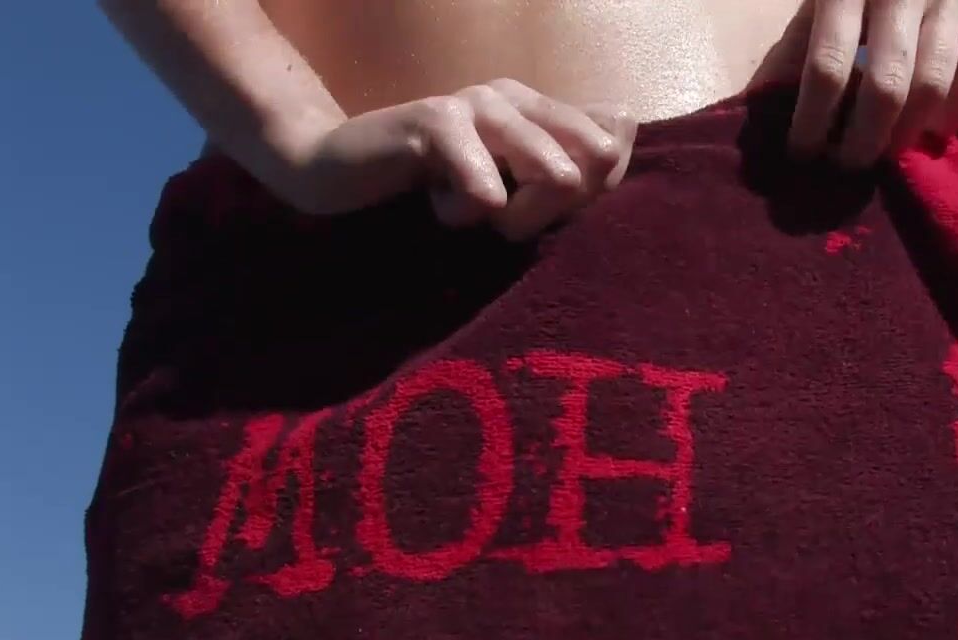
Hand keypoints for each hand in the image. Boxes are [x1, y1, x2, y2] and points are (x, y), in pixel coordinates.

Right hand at [279, 78, 636, 240]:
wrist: (338, 171)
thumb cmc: (430, 188)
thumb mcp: (507, 192)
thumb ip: (568, 170)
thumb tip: (620, 136)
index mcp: (537, 109)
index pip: (614, 144)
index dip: (594, 194)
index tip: (545, 216)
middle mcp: (515, 97)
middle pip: (592, 167)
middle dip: (559, 212)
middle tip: (504, 224)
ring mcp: (477, 103)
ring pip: (555, 175)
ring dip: (520, 216)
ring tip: (476, 213)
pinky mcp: (435, 121)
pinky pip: (486, 187)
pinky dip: (467, 210)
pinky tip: (438, 201)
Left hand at [761, 0, 957, 166]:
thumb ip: (798, 42)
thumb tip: (769, 105)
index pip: (826, 68)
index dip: (812, 121)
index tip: (803, 154)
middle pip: (886, 88)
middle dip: (863, 140)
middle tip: (847, 166)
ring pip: (933, 88)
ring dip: (906, 135)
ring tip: (884, 156)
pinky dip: (955, 115)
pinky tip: (931, 133)